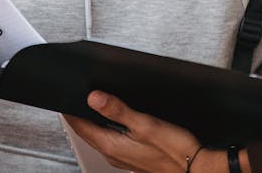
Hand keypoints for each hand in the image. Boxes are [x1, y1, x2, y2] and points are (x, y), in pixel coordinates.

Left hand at [65, 92, 231, 171]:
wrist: (195, 168)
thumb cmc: (174, 150)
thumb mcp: (145, 124)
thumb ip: (117, 110)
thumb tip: (94, 97)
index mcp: (111, 146)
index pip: (80, 126)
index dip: (71, 110)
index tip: (67, 95)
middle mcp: (113, 155)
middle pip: (88, 132)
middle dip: (81, 114)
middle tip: (78, 96)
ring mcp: (122, 158)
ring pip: (100, 136)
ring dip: (95, 121)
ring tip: (94, 104)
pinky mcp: (133, 158)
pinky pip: (113, 141)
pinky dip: (109, 128)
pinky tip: (118, 121)